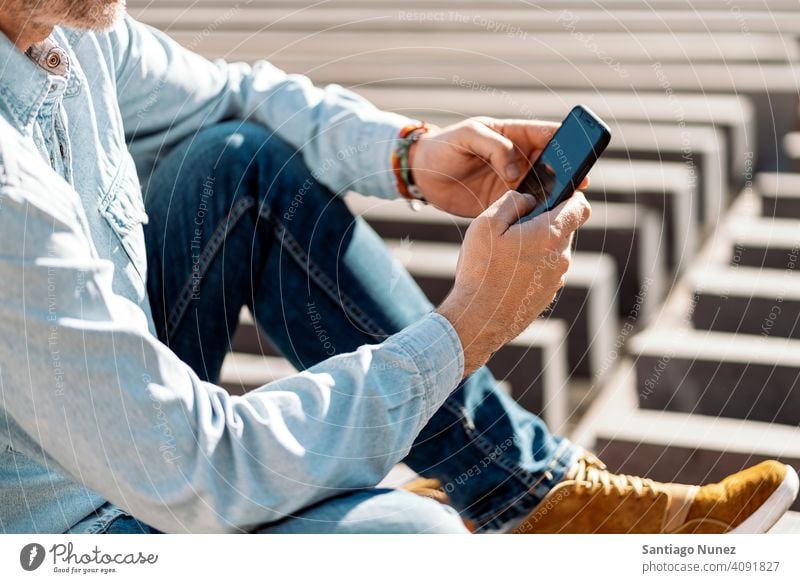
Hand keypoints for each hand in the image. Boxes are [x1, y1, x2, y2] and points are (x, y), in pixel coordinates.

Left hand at [409, 117, 587, 217]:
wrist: (422, 175)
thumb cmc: (444, 146)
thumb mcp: (467, 136)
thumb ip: (494, 147)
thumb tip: (515, 170)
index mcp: (514, 135)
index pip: (548, 135)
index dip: (568, 141)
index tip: (581, 151)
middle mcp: (519, 159)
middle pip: (553, 165)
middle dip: (567, 173)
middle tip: (578, 184)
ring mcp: (513, 183)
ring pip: (543, 189)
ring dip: (554, 197)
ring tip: (564, 205)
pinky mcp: (502, 204)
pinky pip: (525, 209)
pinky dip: (534, 215)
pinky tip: (542, 221)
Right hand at [436, 190, 590, 376]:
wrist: (478, 318)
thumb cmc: (481, 270)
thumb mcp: (487, 224)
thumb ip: (512, 202)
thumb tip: (529, 200)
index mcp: (550, 234)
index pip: (580, 207)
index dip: (571, 196)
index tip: (555, 196)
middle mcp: (560, 257)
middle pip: (564, 229)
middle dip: (544, 223)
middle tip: (514, 228)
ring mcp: (556, 279)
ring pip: (553, 252)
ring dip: (536, 247)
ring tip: (505, 255)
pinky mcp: (547, 295)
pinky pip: (545, 272)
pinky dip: (531, 268)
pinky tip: (506, 275)